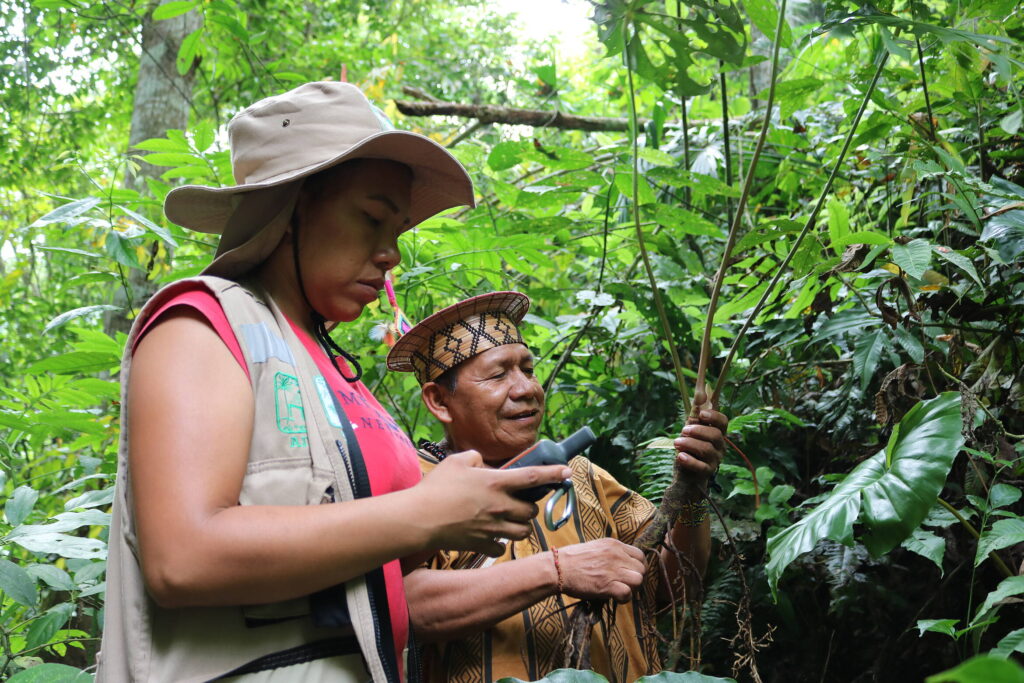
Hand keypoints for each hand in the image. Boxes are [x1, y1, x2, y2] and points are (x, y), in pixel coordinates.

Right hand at [413, 450, 571, 556]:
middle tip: (520, 503)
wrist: (420, 519)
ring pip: (522, 532)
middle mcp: (500, 506)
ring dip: (520, 526)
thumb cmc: (436, 487)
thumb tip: (481, 462)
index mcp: (496, 482)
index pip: (533, 477)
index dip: (553, 473)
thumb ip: (474, 458)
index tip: (567, 471)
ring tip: (510, 521)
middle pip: (531, 511)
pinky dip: (499, 544)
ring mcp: (493, 528)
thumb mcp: (456, 461)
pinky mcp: (482, 545)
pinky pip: (501, 548)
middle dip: (530, 507)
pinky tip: (492, 538)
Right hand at [554, 538, 646, 602]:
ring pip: (638, 580)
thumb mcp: (595, 547)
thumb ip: (610, 553)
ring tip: (621, 591)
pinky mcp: (607, 585)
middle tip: (625, 584)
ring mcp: (613, 570)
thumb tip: (621, 564)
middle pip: (641, 569)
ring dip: (632, 588)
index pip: (640, 555)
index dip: (638, 566)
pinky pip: (627, 593)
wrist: (558, 568)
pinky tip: (615, 598)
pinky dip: (624, 598)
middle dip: (636, 578)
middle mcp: (616, 555)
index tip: (631, 573)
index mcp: (614, 544)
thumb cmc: (572, 559)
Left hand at [674, 398, 727, 480]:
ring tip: (676, 443)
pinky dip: (690, 460)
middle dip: (698, 430)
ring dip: (689, 443)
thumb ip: (695, 413)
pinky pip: (701, 466)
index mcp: (717, 433)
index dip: (714, 416)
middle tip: (683, 430)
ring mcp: (715, 460)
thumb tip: (700, 392)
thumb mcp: (690, 429)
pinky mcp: (707, 472)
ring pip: (706, 449)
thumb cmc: (689, 448)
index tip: (701, 414)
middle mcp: (720, 446)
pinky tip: (680, 456)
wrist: (685, 474)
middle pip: (716, 435)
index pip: (723, 422)